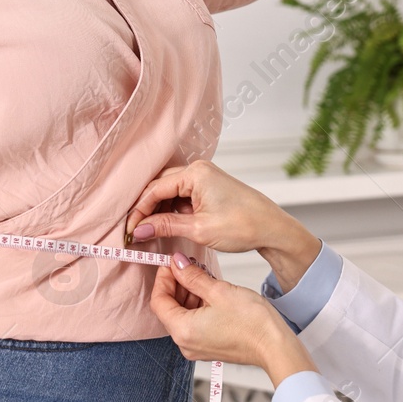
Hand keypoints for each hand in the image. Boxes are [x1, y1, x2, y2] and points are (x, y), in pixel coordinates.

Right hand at [124, 159, 302, 250]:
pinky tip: (167, 225)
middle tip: (136, 231)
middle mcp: (198, 170)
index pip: (155, 189)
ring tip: (150, 231)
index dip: (139, 211)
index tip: (130, 231)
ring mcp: (204, 177)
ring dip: (159, 210)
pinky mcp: (209, 187)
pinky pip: (182, 195)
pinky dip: (172, 210)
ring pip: (170, 191)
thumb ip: (166, 226)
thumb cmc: (243, 226)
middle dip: (146, 209)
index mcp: (195, 174)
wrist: (272, 228)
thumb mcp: (199, 229)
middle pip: (160, 186)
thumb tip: (140, 230)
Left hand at [152, 254, 316, 383]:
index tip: (171, 263)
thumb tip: (177, 264)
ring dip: (188, 294)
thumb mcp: (219, 291)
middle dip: (177, 285)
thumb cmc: (252, 323)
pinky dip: (197, 306)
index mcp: (183, 330)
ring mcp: (197, 347)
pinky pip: (194, 324)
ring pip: (182, 315)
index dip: (163, 279)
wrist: (275, 346)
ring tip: (203, 277)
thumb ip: (192, 277)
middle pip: (169, 309)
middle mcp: (185, 343)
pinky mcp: (208, 347)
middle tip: (189, 266)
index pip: (158, 301)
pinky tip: (210, 292)